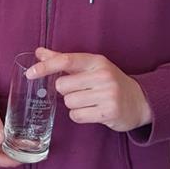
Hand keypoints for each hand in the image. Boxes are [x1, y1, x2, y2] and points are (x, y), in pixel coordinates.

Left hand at [29, 48, 151, 131]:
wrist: (139, 101)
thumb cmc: (109, 82)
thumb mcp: (90, 67)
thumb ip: (64, 60)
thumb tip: (39, 52)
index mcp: (96, 61)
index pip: (66, 60)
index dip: (45, 67)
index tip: (30, 73)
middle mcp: (103, 76)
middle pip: (62, 85)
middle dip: (66, 91)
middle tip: (81, 91)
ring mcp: (108, 94)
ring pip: (69, 102)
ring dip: (73, 104)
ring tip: (89, 101)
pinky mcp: (109, 112)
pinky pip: (77, 116)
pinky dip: (80, 115)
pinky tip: (92, 111)